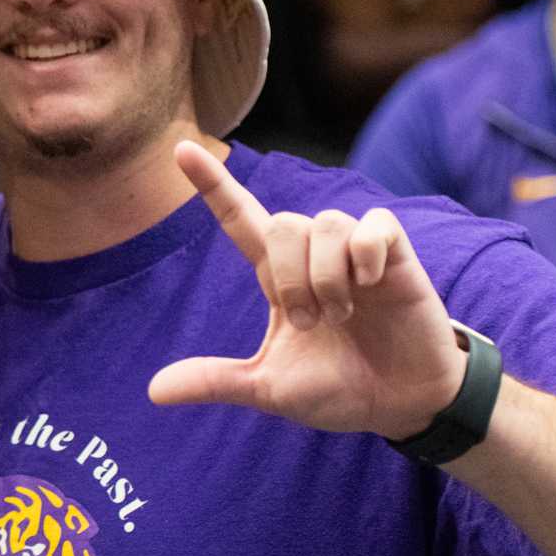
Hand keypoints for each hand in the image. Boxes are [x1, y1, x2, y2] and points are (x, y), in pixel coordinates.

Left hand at [148, 140, 467, 440]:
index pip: (239, 219)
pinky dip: (366, 255)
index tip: (180, 150)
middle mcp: (312, 256)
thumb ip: (216, 381)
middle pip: (281, 223)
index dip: (212, 186)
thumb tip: (154, 392)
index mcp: (278, 278)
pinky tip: (373, 285)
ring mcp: (355, 252)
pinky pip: (372, 226)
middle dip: (290, 279)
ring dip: (326, 277)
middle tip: (310, 323)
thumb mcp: (269, 389)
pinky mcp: (395, 255)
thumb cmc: (339, 388)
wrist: (401, 405)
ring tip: (342, 314)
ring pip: (322, 223)